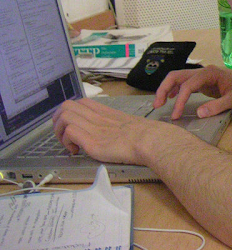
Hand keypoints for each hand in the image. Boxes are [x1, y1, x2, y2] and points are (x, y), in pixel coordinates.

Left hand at [52, 98, 171, 164]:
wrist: (150, 140)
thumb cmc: (146, 135)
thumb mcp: (130, 123)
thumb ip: (119, 125)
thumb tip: (119, 133)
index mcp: (106, 112)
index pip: (81, 102)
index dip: (71, 112)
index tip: (74, 125)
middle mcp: (97, 117)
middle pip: (67, 106)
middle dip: (58, 121)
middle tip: (65, 135)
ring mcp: (94, 128)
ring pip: (64, 116)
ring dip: (59, 132)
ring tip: (69, 144)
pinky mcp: (92, 142)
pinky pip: (69, 132)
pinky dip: (66, 142)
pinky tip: (76, 151)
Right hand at [154, 65, 231, 119]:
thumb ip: (217, 106)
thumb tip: (199, 113)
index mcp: (210, 73)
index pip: (188, 85)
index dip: (180, 100)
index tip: (176, 115)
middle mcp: (204, 71)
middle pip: (177, 76)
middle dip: (165, 89)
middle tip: (157, 105)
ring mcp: (203, 76)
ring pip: (179, 78)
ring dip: (168, 89)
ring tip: (160, 104)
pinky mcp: (204, 82)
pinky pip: (186, 84)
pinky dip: (176, 90)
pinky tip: (172, 99)